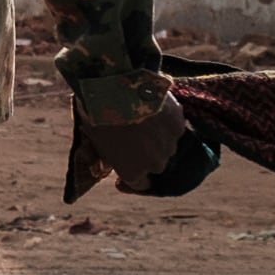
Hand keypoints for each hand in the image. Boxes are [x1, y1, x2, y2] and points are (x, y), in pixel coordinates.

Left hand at [78, 104, 212, 196]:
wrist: (118, 91)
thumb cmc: (100, 116)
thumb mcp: (96, 140)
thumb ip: (108, 152)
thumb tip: (109, 152)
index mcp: (131, 172)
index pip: (139, 183)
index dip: (135, 170)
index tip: (130, 160)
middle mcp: (154, 165)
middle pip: (155, 163)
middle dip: (148, 152)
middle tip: (137, 133)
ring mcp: (169, 146)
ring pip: (167, 144)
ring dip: (158, 135)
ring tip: (145, 116)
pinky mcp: (178, 126)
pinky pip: (174, 125)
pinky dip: (167, 118)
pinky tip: (155, 106)